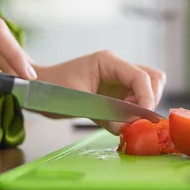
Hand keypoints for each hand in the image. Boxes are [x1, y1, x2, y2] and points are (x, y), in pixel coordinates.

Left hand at [33, 50, 165, 134]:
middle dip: (150, 99)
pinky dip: (136, 111)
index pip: (140, 77)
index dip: (147, 98)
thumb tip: (127, 128)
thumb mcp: (78, 103)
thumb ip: (105, 114)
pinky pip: (137, 99)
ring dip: (145, 105)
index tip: (145, 118)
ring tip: (127, 117)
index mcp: (108, 62)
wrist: (37, 89)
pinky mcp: (117, 91)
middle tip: (136, 117)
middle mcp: (118, 67)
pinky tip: (121, 118)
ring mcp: (119, 78)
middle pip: (153, 78)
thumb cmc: (51, 89)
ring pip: (149, 87)